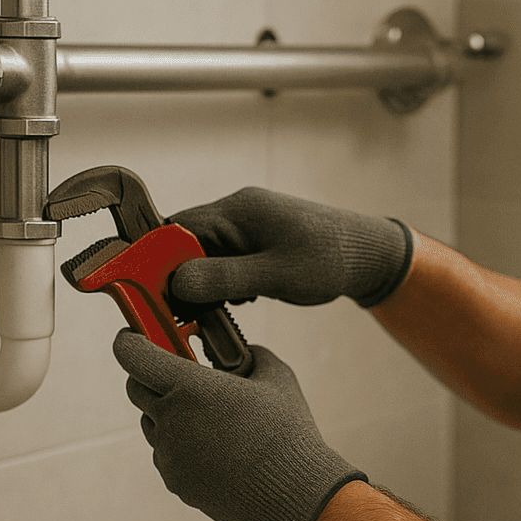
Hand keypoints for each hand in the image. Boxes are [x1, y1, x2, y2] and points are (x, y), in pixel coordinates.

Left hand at [114, 330, 366, 520]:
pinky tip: (216, 447)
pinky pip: (166, 454)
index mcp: (191, 387)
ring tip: (207, 415)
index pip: (133, 355)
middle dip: (148, 374)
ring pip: (151, 422)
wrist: (294, 493)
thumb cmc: (287, 432)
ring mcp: (170, 454)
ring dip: (167, 412)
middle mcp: (171, 419)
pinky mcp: (175, 481)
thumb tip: (243, 353)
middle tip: (175, 371)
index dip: (129, 341)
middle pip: (134, 387)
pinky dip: (181, 445)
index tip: (134, 337)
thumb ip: (251, 356)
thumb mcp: (276, 377)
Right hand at [169, 187, 412, 307]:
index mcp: (238, 210)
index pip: (176, 228)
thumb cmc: (331, 259)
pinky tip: (242, 300)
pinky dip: (224, 283)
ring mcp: (247, 228)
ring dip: (205, 283)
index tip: (151, 290)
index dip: (157, 259)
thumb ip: (226, 278)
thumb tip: (178, 283)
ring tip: (224, 305)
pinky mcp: (256, 245)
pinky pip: (224, 262)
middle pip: (185, 243)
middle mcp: (237, 214)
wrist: (369, 256)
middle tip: (186, 309)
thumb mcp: (277, 274)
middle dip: (182, 276)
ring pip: (203, 256)